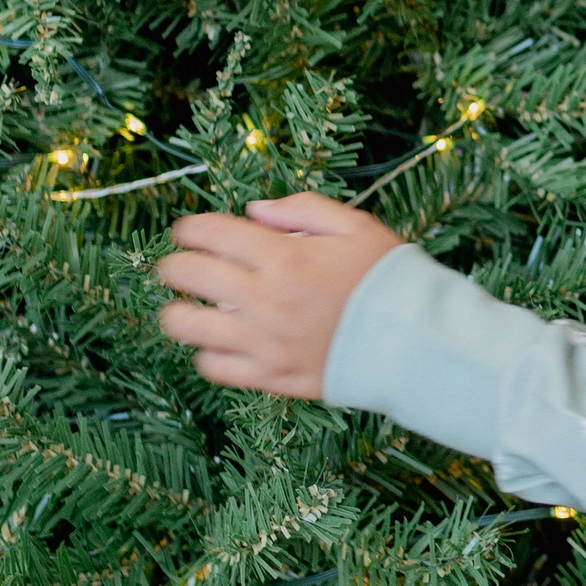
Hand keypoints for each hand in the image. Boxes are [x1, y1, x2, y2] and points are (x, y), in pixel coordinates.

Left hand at [155, 193, 404, 396]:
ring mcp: (262, 341)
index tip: (186, 229)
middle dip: (174, 265)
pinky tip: (216, 341)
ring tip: (182, 306)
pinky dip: (206, 352)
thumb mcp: (355, 225)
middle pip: (192, 276)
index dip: (191, 227)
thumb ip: (303, 210)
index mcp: (286, 257)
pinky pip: (214, 367)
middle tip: (176, 263)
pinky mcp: (268, 376)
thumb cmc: (385, 275)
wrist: (411, 337)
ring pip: (189, 327)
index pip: (214, 234)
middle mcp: (265, 299)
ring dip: (177, 312)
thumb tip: (254, 210)